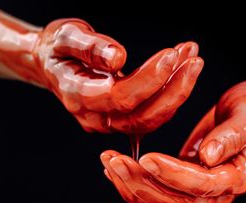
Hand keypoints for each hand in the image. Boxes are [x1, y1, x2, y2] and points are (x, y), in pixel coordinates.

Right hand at [0, 12, 202, 133]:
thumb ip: (91, 47)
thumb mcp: (66, 36)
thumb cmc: (58, 49)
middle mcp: (93, 117)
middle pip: (141, 115)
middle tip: (194, 59)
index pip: (119, 96)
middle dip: (173, 89)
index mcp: (76, 95)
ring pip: (150, 119)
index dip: (148, 79)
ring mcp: (107, 124)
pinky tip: (182, 70)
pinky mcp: (120, 121)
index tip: (171, 55)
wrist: (51, 64)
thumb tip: (117, 57)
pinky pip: (150, 116)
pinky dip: (170, 95)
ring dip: (177, 91)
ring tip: (192, 59)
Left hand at [100, 81, 245, 202]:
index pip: (202, 186)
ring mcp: (200, 190)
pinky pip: (157, 192)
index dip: (172, 175)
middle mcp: (219, 191)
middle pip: (176, 202)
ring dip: (133, 186)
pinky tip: (114, 169)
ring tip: (109, 162)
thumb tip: (209, 155)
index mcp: (238, 178)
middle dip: (143, 184)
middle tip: (115, 161)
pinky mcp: (184, 181)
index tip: (147, 158)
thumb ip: (232, 136)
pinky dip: (134, 184)